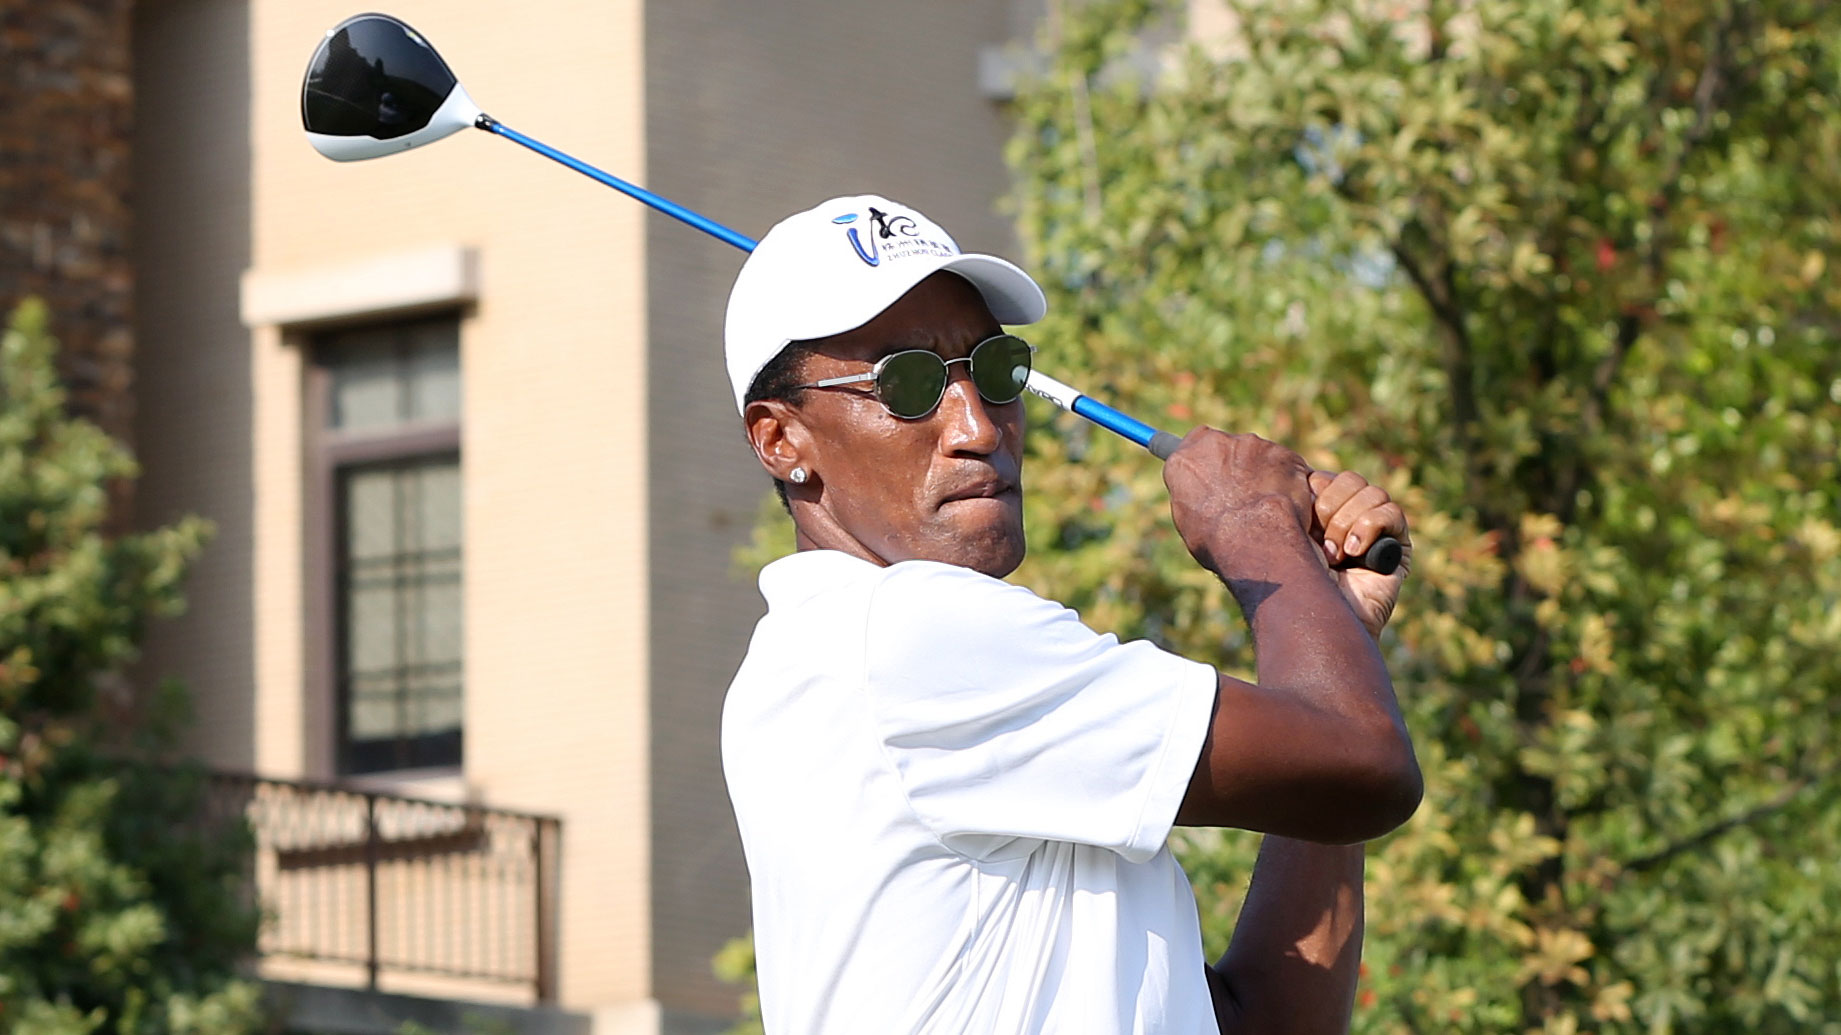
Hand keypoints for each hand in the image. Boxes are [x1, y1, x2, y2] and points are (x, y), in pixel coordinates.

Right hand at [1163, 428, 1316, 574]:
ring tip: (1264, 508)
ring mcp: (1253, 446)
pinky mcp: (1284, 455)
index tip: (1213, 468)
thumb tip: (1204, 496)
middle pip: (1229, 447)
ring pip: (1260, 455)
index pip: (1195, 441)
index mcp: (1185, 460)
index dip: (1208, 456)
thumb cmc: (1216, 541)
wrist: (1255, 541)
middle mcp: (1217, 444)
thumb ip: (1195, 494)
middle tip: (1241, 495)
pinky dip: (1287, 481)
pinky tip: (1285, 506)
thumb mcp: (1189, 520)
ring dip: (1262, 474)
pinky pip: (1287, 466)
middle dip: (1236, 465)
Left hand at [1308, 470, 1410, 637]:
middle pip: (1351, 479)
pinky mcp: (1398, 547)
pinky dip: (1369, 527)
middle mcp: (1351, 519)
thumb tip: (1307, 473)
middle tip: (1321, 542)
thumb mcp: (1290, 531)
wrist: (1317, 618)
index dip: (1316, 491)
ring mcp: (1377, 532)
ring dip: (1347, 523)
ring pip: (1373, 493)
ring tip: (1336, 554)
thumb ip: (1300, 499)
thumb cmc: (1296, 579)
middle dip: (1331, 508)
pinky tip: (1355, 552)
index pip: (1327, 477)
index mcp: (1323, 513)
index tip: (1303, 518)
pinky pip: (1392, 512)